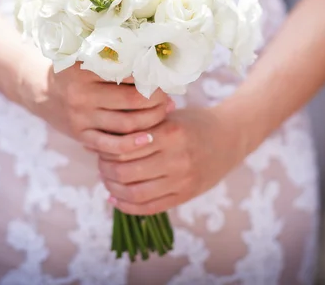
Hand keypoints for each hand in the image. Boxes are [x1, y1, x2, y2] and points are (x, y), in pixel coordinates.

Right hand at [16, 51, 174, 152]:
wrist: (40, 91)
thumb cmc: (73, 70)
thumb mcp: (85, 55)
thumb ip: (112, 55)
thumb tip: (152, 58)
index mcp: (85, 70)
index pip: (128, 74)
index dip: (151, 77)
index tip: (164, 77)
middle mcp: (82, 94)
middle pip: (131, 100)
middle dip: (156, 100)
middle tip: (169, 98)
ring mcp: (81, 117)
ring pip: (125, 123)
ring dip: (151, 120)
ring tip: (164, 113)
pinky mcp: (81, 135)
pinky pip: (109, 144)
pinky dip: (131, 144)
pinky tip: (148, 139)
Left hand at [97, 107, 249, 214]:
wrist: (230, 137)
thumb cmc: (192, 123)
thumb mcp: (167, 117)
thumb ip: (136, 127)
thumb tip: (93, 139)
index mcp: (170, 133)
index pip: (123, 147)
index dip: (105, 150)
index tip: (100, 147)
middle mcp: (177, 158)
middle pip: (125, 171)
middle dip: (105, 170)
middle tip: (100, 164)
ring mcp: (183, 180)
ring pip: (134, 193)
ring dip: (113, 189)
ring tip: (107, 180)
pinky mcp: (186, 195)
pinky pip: (149, 208)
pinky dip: (127, 206)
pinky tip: (116, 198)